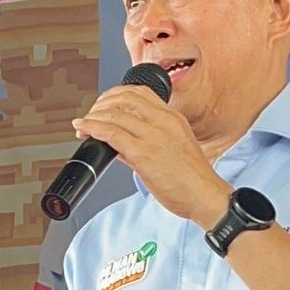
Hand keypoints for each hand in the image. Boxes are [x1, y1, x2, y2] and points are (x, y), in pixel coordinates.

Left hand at [72, 85, 228, 227]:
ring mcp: (153, 135)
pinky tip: (84, 130)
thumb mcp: (174, 148)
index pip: (139, 92)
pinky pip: (111, 133)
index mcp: (173, 117)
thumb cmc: (192, 179)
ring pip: (114, 113)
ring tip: (84, 125)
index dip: (115, 95)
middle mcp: (163, 121)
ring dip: (93, 116)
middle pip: (123, 97)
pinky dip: (93, 128)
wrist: (206, 197)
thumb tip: (118, 142)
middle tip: (91, 115)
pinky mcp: (143, 153)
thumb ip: (146, 140)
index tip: (104, 105)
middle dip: (101, 104)